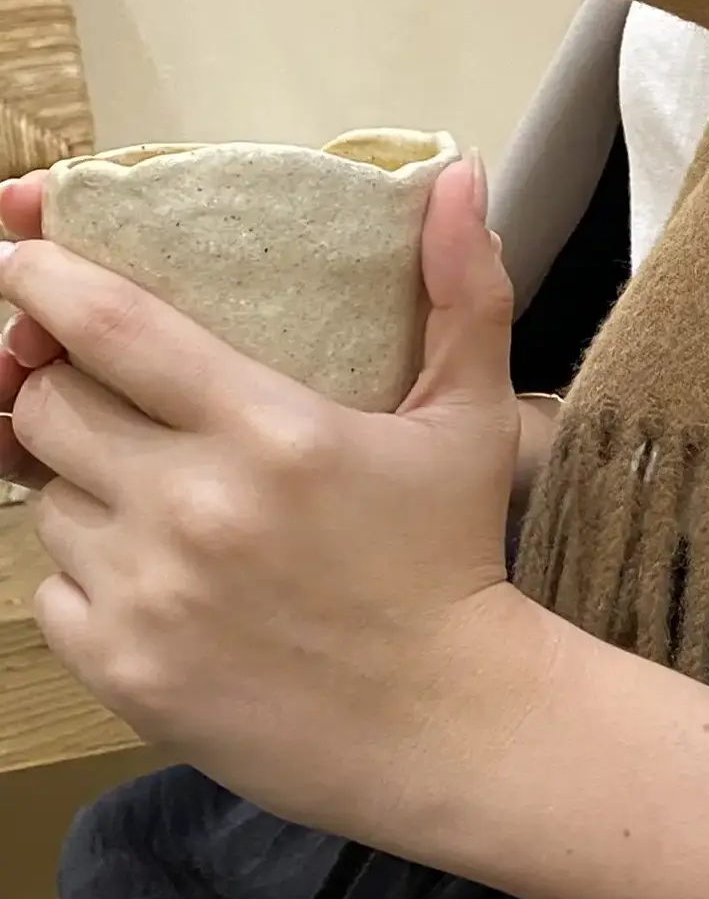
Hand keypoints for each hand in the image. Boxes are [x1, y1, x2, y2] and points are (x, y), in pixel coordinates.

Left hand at [0, 157, 550, 847]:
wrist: (449, 726)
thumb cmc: (455, 559)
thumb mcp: (472, 418)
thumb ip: (464, 289)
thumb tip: (459, 173)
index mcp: (269, 429)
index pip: (111, 326)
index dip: (44, 278)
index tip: (18, 256)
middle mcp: (193, 506)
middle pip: (47, 406)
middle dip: (61, 386)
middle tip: (112, 397)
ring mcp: (150, 594)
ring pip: (46, 502)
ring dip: (83, 486)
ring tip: (153, 497)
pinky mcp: (124, 672)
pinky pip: (49, 595)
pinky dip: (84, 578)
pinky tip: (154, 578)